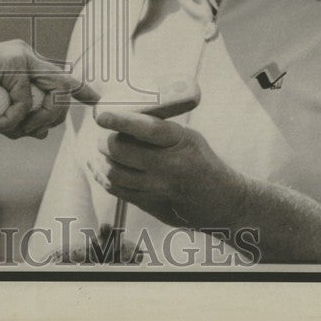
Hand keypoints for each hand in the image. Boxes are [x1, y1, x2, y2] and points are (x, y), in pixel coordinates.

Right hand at [0, 39, 98, 138]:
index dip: (80, 89)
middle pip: (63, 90)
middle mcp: (26, 56)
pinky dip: (8, 122)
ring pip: (52, 96)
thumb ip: (17, 120)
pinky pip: (24, 103)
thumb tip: (42, 134)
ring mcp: (22, 56)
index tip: (95, 100)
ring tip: (8, 131)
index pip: (60, 77)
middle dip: (52, 119)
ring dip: (34, 122)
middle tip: (24, 133)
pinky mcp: (15, 62)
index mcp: (22, 64)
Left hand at [87, 111, 248, 229]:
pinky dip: (104, 178)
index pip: (146, 129)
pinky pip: (117, 191)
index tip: (101, 116)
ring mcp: (157, 189)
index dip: (120, 121)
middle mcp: (167, 167)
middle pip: (121, 152)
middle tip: (103, 137)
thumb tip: (122, 118)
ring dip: (101, 161)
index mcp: (179, 143)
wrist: (221, 202)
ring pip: (114, 173)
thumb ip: (159, 129)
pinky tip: (99, 168)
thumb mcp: (188, 137)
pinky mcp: (149, 205)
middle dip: (105, 142)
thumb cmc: (200, 161)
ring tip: (102, 153)